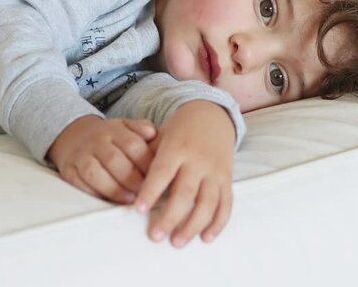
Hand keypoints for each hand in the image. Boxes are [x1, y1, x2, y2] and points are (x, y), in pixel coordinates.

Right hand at [48, 116, 155, 203]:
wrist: (74, 136)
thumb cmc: (109, 137)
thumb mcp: (126, 127)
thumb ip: (141, 129)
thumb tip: (154, 133)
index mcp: (114, 129)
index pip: (132, 145)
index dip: (146, 164)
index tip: (156, 177)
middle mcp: (96, 141)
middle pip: (114, 160)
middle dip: (132, 180)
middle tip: (145, 193)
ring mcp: (80, 156)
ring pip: (95, 174)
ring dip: (114, 190)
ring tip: (129, 199)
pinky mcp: (69, 171)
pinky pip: (79, 184)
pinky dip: (94, 194)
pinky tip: (109, 201)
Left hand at [134, 100, 235, 247]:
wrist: (211, 116)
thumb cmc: (179, 131)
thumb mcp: (161, 136)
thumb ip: (147, 158)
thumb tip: (130, 185)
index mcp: (177, 148)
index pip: (162, 172)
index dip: (151, 191)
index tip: (139, 210)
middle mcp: (198, 161)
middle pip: (185, 193)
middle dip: (170, 217)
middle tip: (155, 236)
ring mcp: (215, 171)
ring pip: (207, 203)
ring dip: (193, 225)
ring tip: (177, 242)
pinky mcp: (227, 179)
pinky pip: (226, 204)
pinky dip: (218, 223)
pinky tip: (206, 237)